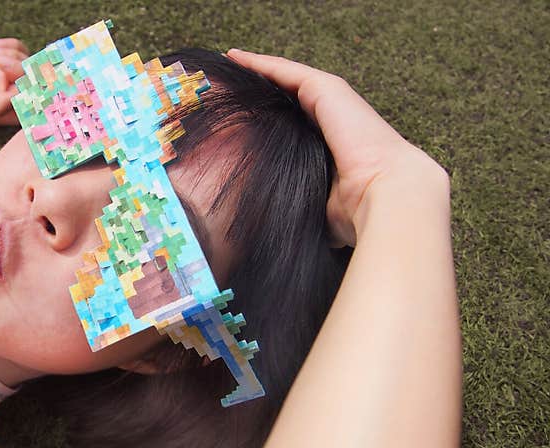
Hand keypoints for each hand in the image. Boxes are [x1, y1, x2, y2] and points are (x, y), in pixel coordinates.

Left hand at [226, 49, 447, 246]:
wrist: (385, 198)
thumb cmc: (355, 212)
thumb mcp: (316, 207)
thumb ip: (299, 205)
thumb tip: (271, 228)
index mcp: (330, 147)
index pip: (293, 127)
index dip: (268, 120)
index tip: (239, 119)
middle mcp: (333, 120)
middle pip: (289, 100)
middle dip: (260, 91)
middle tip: (225, 83)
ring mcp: (333, 102)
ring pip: (287, 79)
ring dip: (257, 69)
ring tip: (229, 61)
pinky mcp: (328, 90)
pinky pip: (287, 72)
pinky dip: (262, 63)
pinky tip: (237, 58)